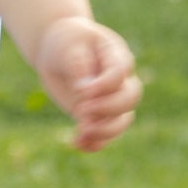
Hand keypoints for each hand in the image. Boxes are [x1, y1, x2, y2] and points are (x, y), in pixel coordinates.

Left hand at [33, 15, 140, 150]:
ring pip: (123, 120)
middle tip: (81, 110)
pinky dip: (95, 142)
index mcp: (116, 55)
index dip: (104, 85)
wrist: (58, 51)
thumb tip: (85, 93)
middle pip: (129, 98)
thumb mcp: (68, 46)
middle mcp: (122, 79)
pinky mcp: (101, 114)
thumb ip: (78, 66)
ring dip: (104, 131)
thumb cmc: (66, 43)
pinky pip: (107, 133)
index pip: (119, 73)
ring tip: (80, 134)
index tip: (80, 91)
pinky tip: (77, 144)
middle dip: (108, 108)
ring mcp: (113, 98)